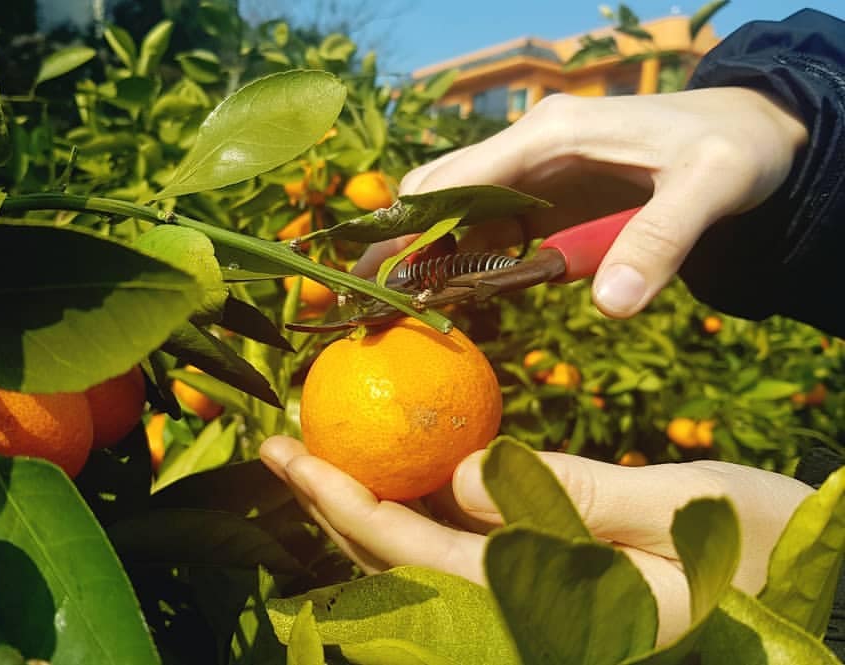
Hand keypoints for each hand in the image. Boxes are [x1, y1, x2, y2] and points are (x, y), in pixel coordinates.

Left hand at [259, 435, 812, 643]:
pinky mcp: (549, 579)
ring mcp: (534, 602)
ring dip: (365, 503)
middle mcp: (525, 617)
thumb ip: (573, 499)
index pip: (420, 559)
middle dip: (333, 505)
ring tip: (318, 450)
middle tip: (279, 445)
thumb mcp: (682, 511)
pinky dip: (423, 503)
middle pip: (400, 565)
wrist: (817, 594)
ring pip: (422, 558)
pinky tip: (405, 463)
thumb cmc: (766, 551)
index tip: (293, 457)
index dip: (348, 507)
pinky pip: (464, 545)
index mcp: (553, 611)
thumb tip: (460, 479)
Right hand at [377, 87, 807, 315]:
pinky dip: (465, 262)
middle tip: (379, 302)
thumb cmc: (734, 148)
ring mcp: (535, 171)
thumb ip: (661, 241)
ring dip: (429, 257)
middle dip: (406, 243)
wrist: (755, 131)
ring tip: (400, 309)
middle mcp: (529, 147)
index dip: (415, 226)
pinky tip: (454, 299)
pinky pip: (488, 229)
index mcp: (550, 134)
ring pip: (456, 211)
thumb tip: (610, 306)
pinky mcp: (547, 195)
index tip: (382, 275)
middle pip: (440, 191)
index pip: (458, 178)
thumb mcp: (710, 187)